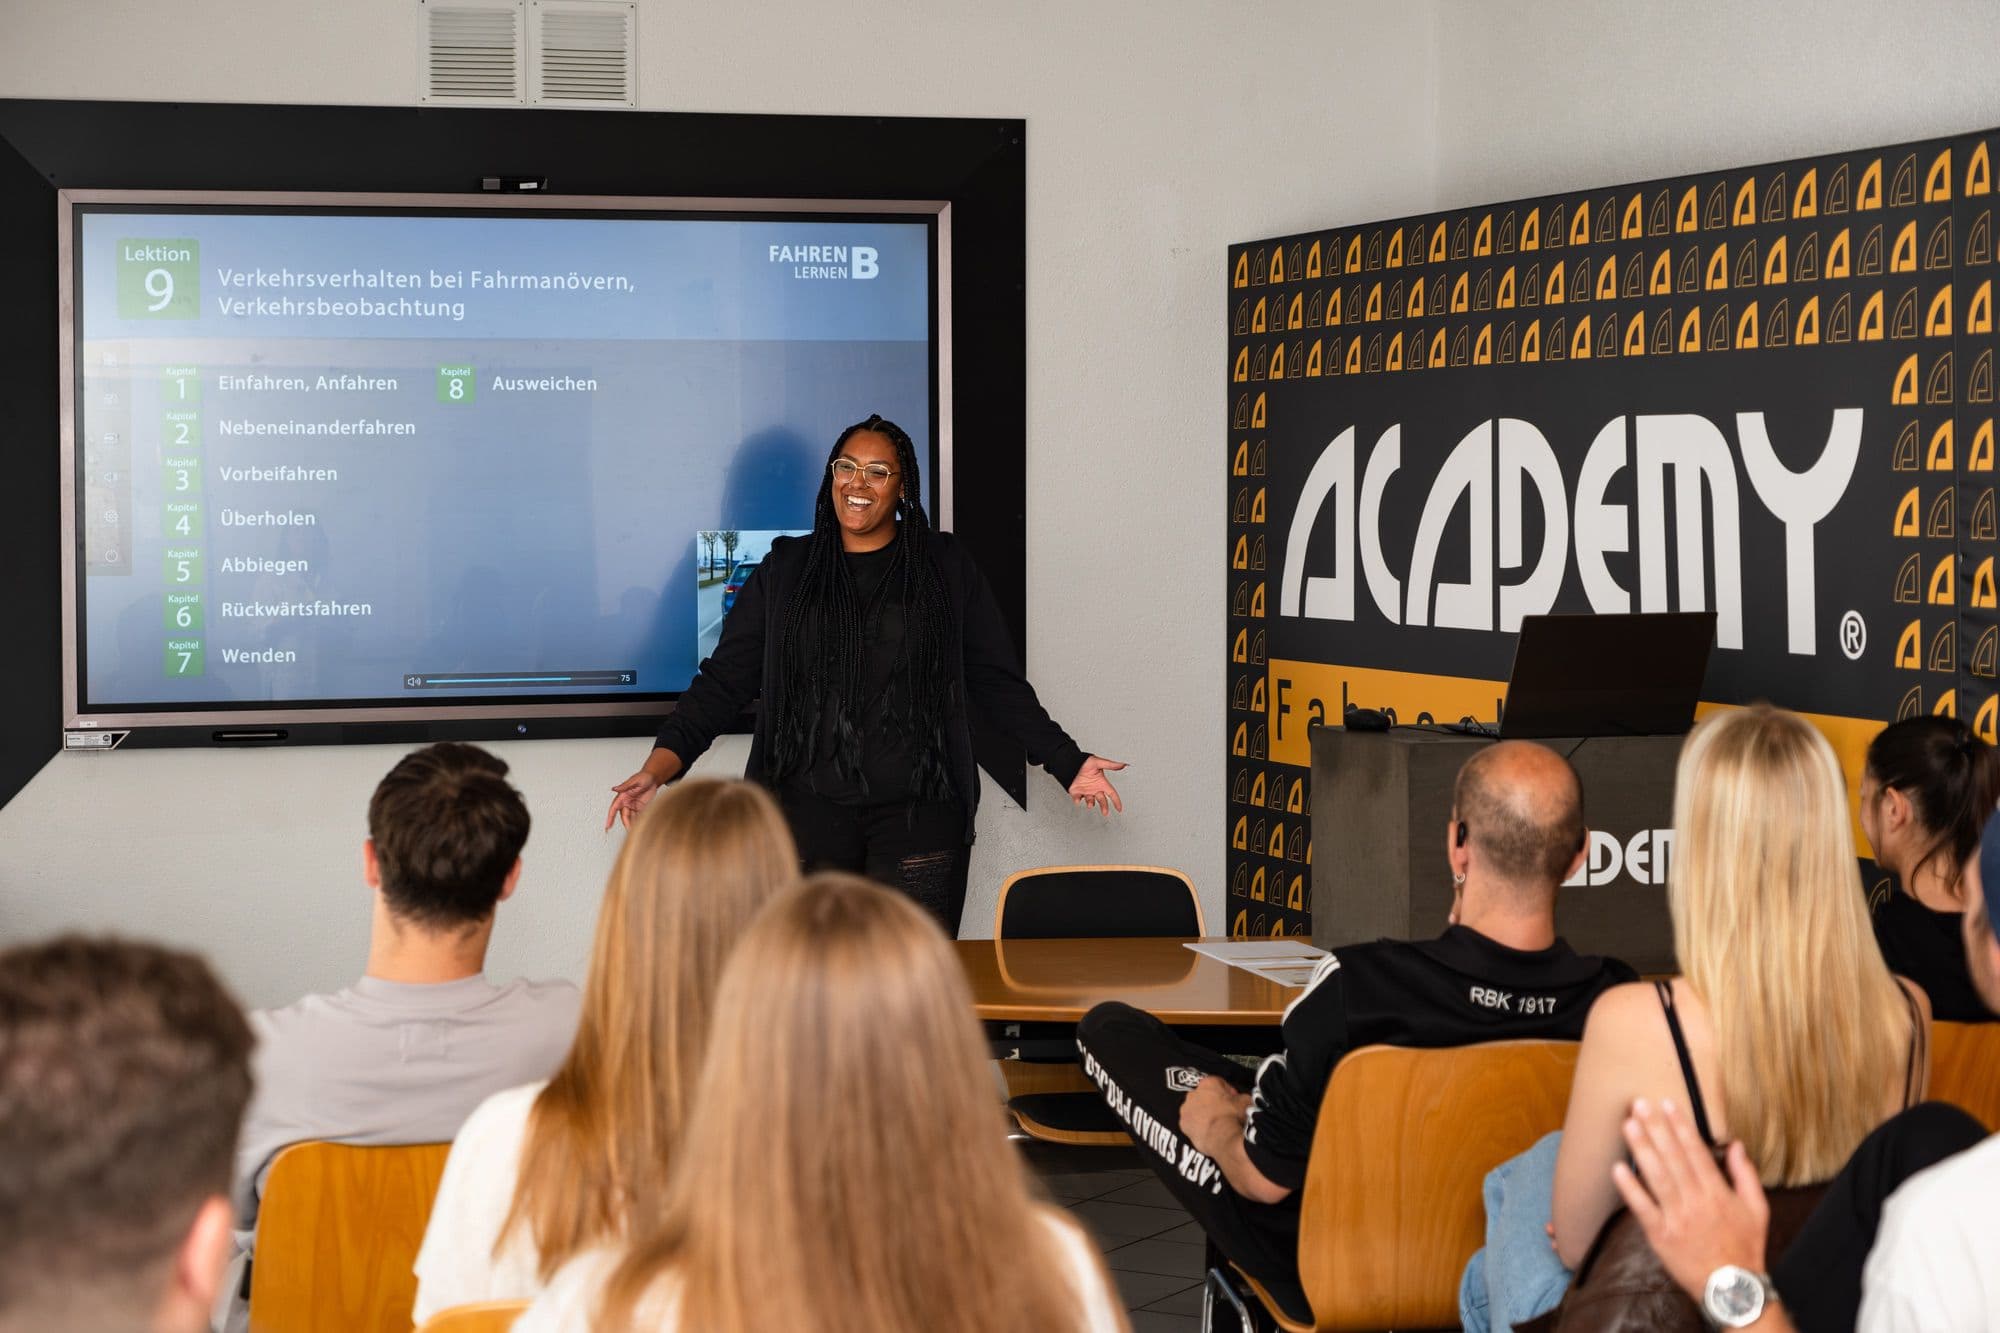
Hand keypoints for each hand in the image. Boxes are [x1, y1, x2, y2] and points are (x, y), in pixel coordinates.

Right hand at [604, 770, 661, 830]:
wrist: (654, 778)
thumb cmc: (644, 777)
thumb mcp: (635, 780)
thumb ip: (625, 786)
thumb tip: (614, 788)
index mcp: (623, 796)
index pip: (614, 808)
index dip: (610, 818)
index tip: (607, 826)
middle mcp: (627, 802)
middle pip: (624, 816)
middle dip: (626, 824)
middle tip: (630, 831)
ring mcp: (633, 806)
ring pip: (631, 818)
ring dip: (632, 824)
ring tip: (636, 831)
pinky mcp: (640, 808)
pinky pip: (638, 817)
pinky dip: (638, 822)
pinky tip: (641, 826)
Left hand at [1069, 755, 1126, 816]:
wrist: (1071, 762)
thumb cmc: (1085, 762)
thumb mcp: (1098, 762)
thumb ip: (1110, 765)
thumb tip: (1123, 764)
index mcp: (1102, 783)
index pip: (1112, 794)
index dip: (1116, 801)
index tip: (1119, 809)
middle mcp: (1095, 788)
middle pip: (1102, 801)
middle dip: (1104, 807)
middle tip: (1105, 812)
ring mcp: (1086, 791)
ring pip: (1090, 801)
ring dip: (1090, 803)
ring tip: (1090, 804)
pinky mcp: (1076, 792)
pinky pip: (1077, 799)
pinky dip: (1077, 800)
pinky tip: (1078, 800)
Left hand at [1177, 1075, 1249, 1153]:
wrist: (1222, 1137)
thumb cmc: (1233, 1116)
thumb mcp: (1246, 1102)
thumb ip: (1242, 1097)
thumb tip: (1241, 1100)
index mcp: (1208, 1083)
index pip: (1218, 1083)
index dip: (1228, 1091)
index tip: (1234, 1100)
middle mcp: (1193, 1093)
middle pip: (1204, 1095)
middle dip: (1213, 1102)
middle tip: (1225, 1113)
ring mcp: (1186, 1109)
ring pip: (1195, 1109)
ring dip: (1203, 1114)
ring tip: (1216, 1125)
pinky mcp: (1183, 1125)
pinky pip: (1191, 1123)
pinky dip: (1198, 1127)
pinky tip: (1208, 1133)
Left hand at [1611, 1098, 1769, 1301]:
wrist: (1731, 1288)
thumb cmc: (1744, 1247)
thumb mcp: (1757, 1210)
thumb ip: (1746, 1175)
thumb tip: (1736, 1145)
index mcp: (1718, 1193)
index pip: (1696, 1152)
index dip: (1680, 1126)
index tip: (1667, 1104)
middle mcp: (1696, 1201)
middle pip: (1673, 1158)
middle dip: (1656, 1128)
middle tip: (1639, 1104)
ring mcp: (1677, 1218)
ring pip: (1657, 1177)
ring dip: (1642, 1149)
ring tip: (1629, 1124)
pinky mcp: (1660, 1235)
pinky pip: (1642, 1208)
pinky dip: (1630, 1188)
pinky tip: (1618, 1168)